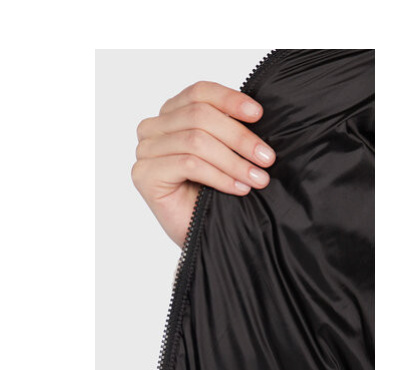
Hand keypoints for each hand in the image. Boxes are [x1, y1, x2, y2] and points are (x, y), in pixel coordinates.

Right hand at [132, 81, 275, 247]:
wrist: (202, 236)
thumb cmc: (214, 193)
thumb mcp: (225, 153)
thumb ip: (229, 128)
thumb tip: (256, 112)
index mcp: (171, 115)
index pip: (199, 92)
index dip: (230, 100)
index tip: (259, 115)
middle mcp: (153, 129)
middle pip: (199, 116)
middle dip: (240, 137)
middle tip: (266, 158)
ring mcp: (145, 151)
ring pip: (196, 141)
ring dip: (234, 161)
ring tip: (258, 178)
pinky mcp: (144, 175)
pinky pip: (189, 164)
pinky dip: (220, 176)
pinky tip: (239, 188)